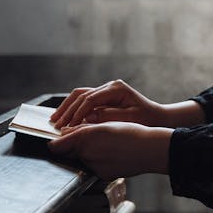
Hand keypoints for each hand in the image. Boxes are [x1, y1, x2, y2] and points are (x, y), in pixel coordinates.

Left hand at [47, 121, 171, 178]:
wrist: (150, 150)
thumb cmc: (132, 134)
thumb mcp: (105, 124)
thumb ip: (82, 129)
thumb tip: (65, 133)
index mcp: (85, 139)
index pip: (57, 146)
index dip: (56, 142)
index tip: (56, 140)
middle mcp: (87, 155)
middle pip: (69, 153)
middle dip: (73, 147)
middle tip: (87, 139)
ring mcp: (95, 167)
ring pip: (82, 159)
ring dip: (87, 153)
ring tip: (106, 145)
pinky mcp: (103, 175)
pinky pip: (94, 167)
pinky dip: (98, 161)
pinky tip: (112, 154)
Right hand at [51, 79, 168, 128]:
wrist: (157, 117)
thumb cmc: (146, 119)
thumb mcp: (129, 119)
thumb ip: (108, 117)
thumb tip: (86, 118)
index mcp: (116, 89)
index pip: (91, 99)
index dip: (78, 113)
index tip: (69, 126)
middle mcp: (110, 86)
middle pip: (82, 94)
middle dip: (68, 110)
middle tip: (56, 124)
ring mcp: (106, 90)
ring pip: (80, 95)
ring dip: (66, 107)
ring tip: (55, 119)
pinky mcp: (104, 96)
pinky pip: (84, 100)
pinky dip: (73, 108)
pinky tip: (64, 117)